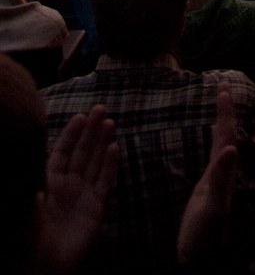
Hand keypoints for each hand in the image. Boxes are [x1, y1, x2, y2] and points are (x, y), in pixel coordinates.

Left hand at [37, 105, 117, 274]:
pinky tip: (114, 148)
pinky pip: (105, 182)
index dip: (70, 135)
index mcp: (50, 185)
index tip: (79, 116)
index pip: (62, 153)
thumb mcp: (26, 210)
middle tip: (101, 109)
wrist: (46, 267)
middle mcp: (69, 186)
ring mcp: (84, 195)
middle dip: (91, 131)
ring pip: (95, 163)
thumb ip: (30, 187)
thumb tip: (26, 161)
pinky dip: (110, 165)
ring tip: (110, 122)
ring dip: (102, 142)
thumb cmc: (31, 239)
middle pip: (82, 153)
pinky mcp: (96, 207)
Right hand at [177, 83, 237, 265]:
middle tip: (221, 85)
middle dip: (225, 109)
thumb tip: (230, 148)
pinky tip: (215, 139)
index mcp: (223, 171)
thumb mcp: (212, 205)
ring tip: (221, 103)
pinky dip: (215, 140)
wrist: (199, 257)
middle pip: (226, 133)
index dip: (225, 111)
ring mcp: (216, 179)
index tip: (223, 87)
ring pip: (222, 142)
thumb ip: (220, 178)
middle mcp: (222, 172)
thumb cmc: (203, 233)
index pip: (225, 134)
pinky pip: (214, 155)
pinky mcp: (208, 188)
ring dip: (222, 121)